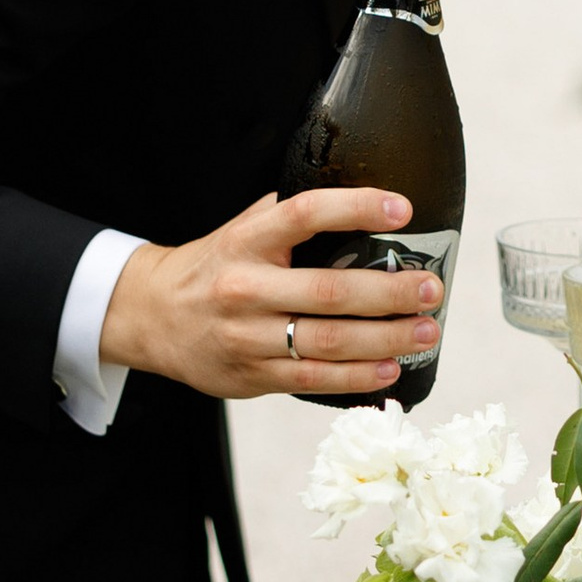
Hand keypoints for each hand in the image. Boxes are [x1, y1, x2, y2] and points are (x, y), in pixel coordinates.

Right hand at [100, 188, 443, 401]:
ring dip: (385, 339)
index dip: (356, 208)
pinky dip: (357, 377)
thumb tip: (356, 201)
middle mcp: (246, 287)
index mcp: (247, 240)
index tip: (402, 210)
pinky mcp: (252, 376)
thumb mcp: (240, 229)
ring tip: (425, 331)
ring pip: (328, 342)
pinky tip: (389, 368)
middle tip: (430, 288)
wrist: (151, 317)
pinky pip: (313, 380)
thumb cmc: (212, 267)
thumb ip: (287, 218)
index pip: (305, 214)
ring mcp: (248, 336)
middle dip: (390, 292)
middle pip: (329, 291)